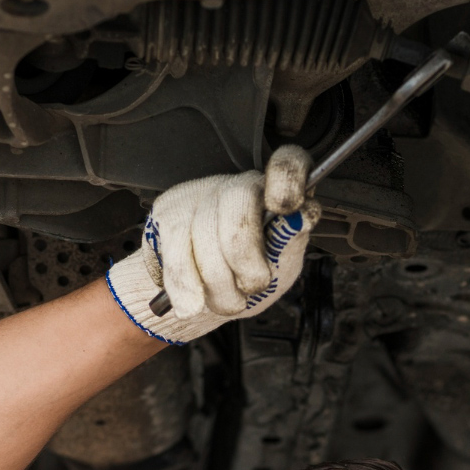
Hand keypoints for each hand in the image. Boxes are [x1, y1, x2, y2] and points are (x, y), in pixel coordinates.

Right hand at [106, 145, 321, 344]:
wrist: (207, 297)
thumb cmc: (250, 277)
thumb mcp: (281, 267)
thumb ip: (291, 243)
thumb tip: (302, 218)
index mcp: (276, 193)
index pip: (287, 164)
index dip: (286, 181)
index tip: (283, 207)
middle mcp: (238, 184)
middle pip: (239, 204)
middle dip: (246, 260)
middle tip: (253, 287)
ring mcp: (200, 194)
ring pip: (205, 234)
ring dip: (219, 285)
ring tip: (229, 302)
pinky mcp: (168, 213)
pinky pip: (177, 253)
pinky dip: (186, 287)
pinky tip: (192, 305)